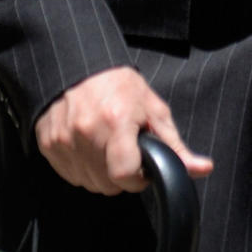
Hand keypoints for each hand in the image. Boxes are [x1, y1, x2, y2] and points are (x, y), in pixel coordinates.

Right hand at [34, 66, 213, 195]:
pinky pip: (71, 175)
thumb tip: (204, 169)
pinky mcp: (47, 144)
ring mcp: (63, 139)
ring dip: (100, 172)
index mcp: (116, 121)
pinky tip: (88, 146)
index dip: (138, 177)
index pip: (125, 176)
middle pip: (108, 185)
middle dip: (121, 174)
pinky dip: (81, 167)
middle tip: (124, 149)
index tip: (141, 165)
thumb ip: (176, 146)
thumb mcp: (154, 110)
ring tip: (105, 144)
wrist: (78, 66)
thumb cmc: (120, 86)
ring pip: (89, 183)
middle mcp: (86, 132)